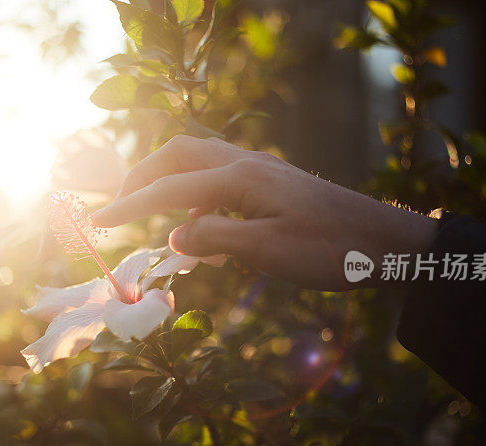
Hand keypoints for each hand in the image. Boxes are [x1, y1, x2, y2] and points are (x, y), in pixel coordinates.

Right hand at [92, 135, 437, 289]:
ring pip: (198, 162)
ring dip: (169, 183)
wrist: (388, 243)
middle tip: (119, 208)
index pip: (169, 188)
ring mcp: (261, 170)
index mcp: (241, 178)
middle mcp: (247, 164)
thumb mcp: (269, 252)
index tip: (96, 223)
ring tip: (155, 219)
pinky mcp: (272, 183)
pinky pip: (219, 179)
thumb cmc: (332, 250)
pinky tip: (204, 230)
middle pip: (177, 154)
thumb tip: (173, 237)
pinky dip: (197, 197)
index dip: (128, 205)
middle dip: (142, 178)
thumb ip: (214, 240)